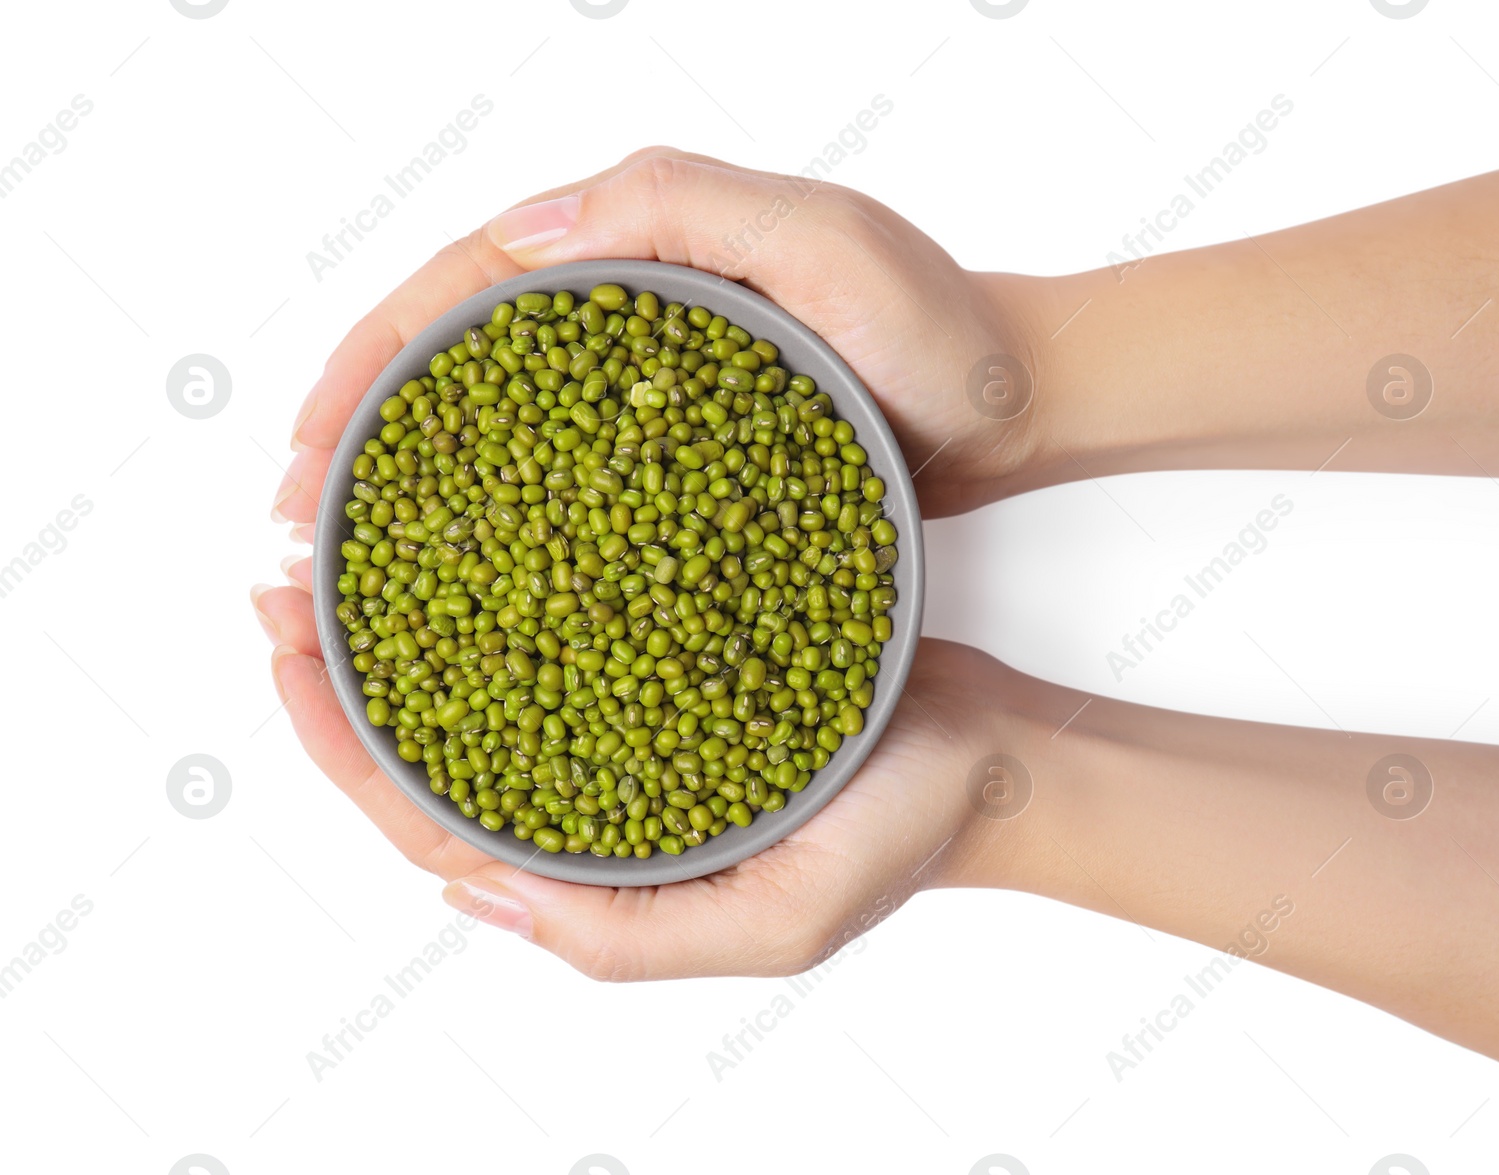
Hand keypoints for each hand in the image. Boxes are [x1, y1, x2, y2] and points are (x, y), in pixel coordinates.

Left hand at [256, 571, 1001, 980]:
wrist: (985, 755)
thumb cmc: (897, 837)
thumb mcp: (775, 923)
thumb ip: (623, 937)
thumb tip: (471, 894)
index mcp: (597, 871)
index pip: (427, 821)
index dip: (340, 746)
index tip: (287, 652)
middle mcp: (593, 797)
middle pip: (431, 744)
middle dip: (345, 668)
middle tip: (286, 577)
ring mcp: (625, 730)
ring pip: (483, 679)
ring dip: (406, 621)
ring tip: (348, 542)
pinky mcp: (664, 668)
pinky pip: (558, 630)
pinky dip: (501, 589)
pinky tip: (475, 528)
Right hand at [273, 147, 1046, 535]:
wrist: (1010, 406)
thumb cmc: (939, 330)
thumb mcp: (829, 244)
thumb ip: (685, 207)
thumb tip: (519, 232)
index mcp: (633, 244)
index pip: (460, 286)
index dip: (369, 360)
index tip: (309, 443)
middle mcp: (625, 308)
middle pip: (451, 359)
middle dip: (358, 432)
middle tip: (298, 526)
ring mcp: (646, 382)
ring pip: (493, 423)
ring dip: (409, 484)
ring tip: (347, 562)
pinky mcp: (674, 446)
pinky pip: (560, 474)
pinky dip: (499, 519)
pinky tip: (465, 580)